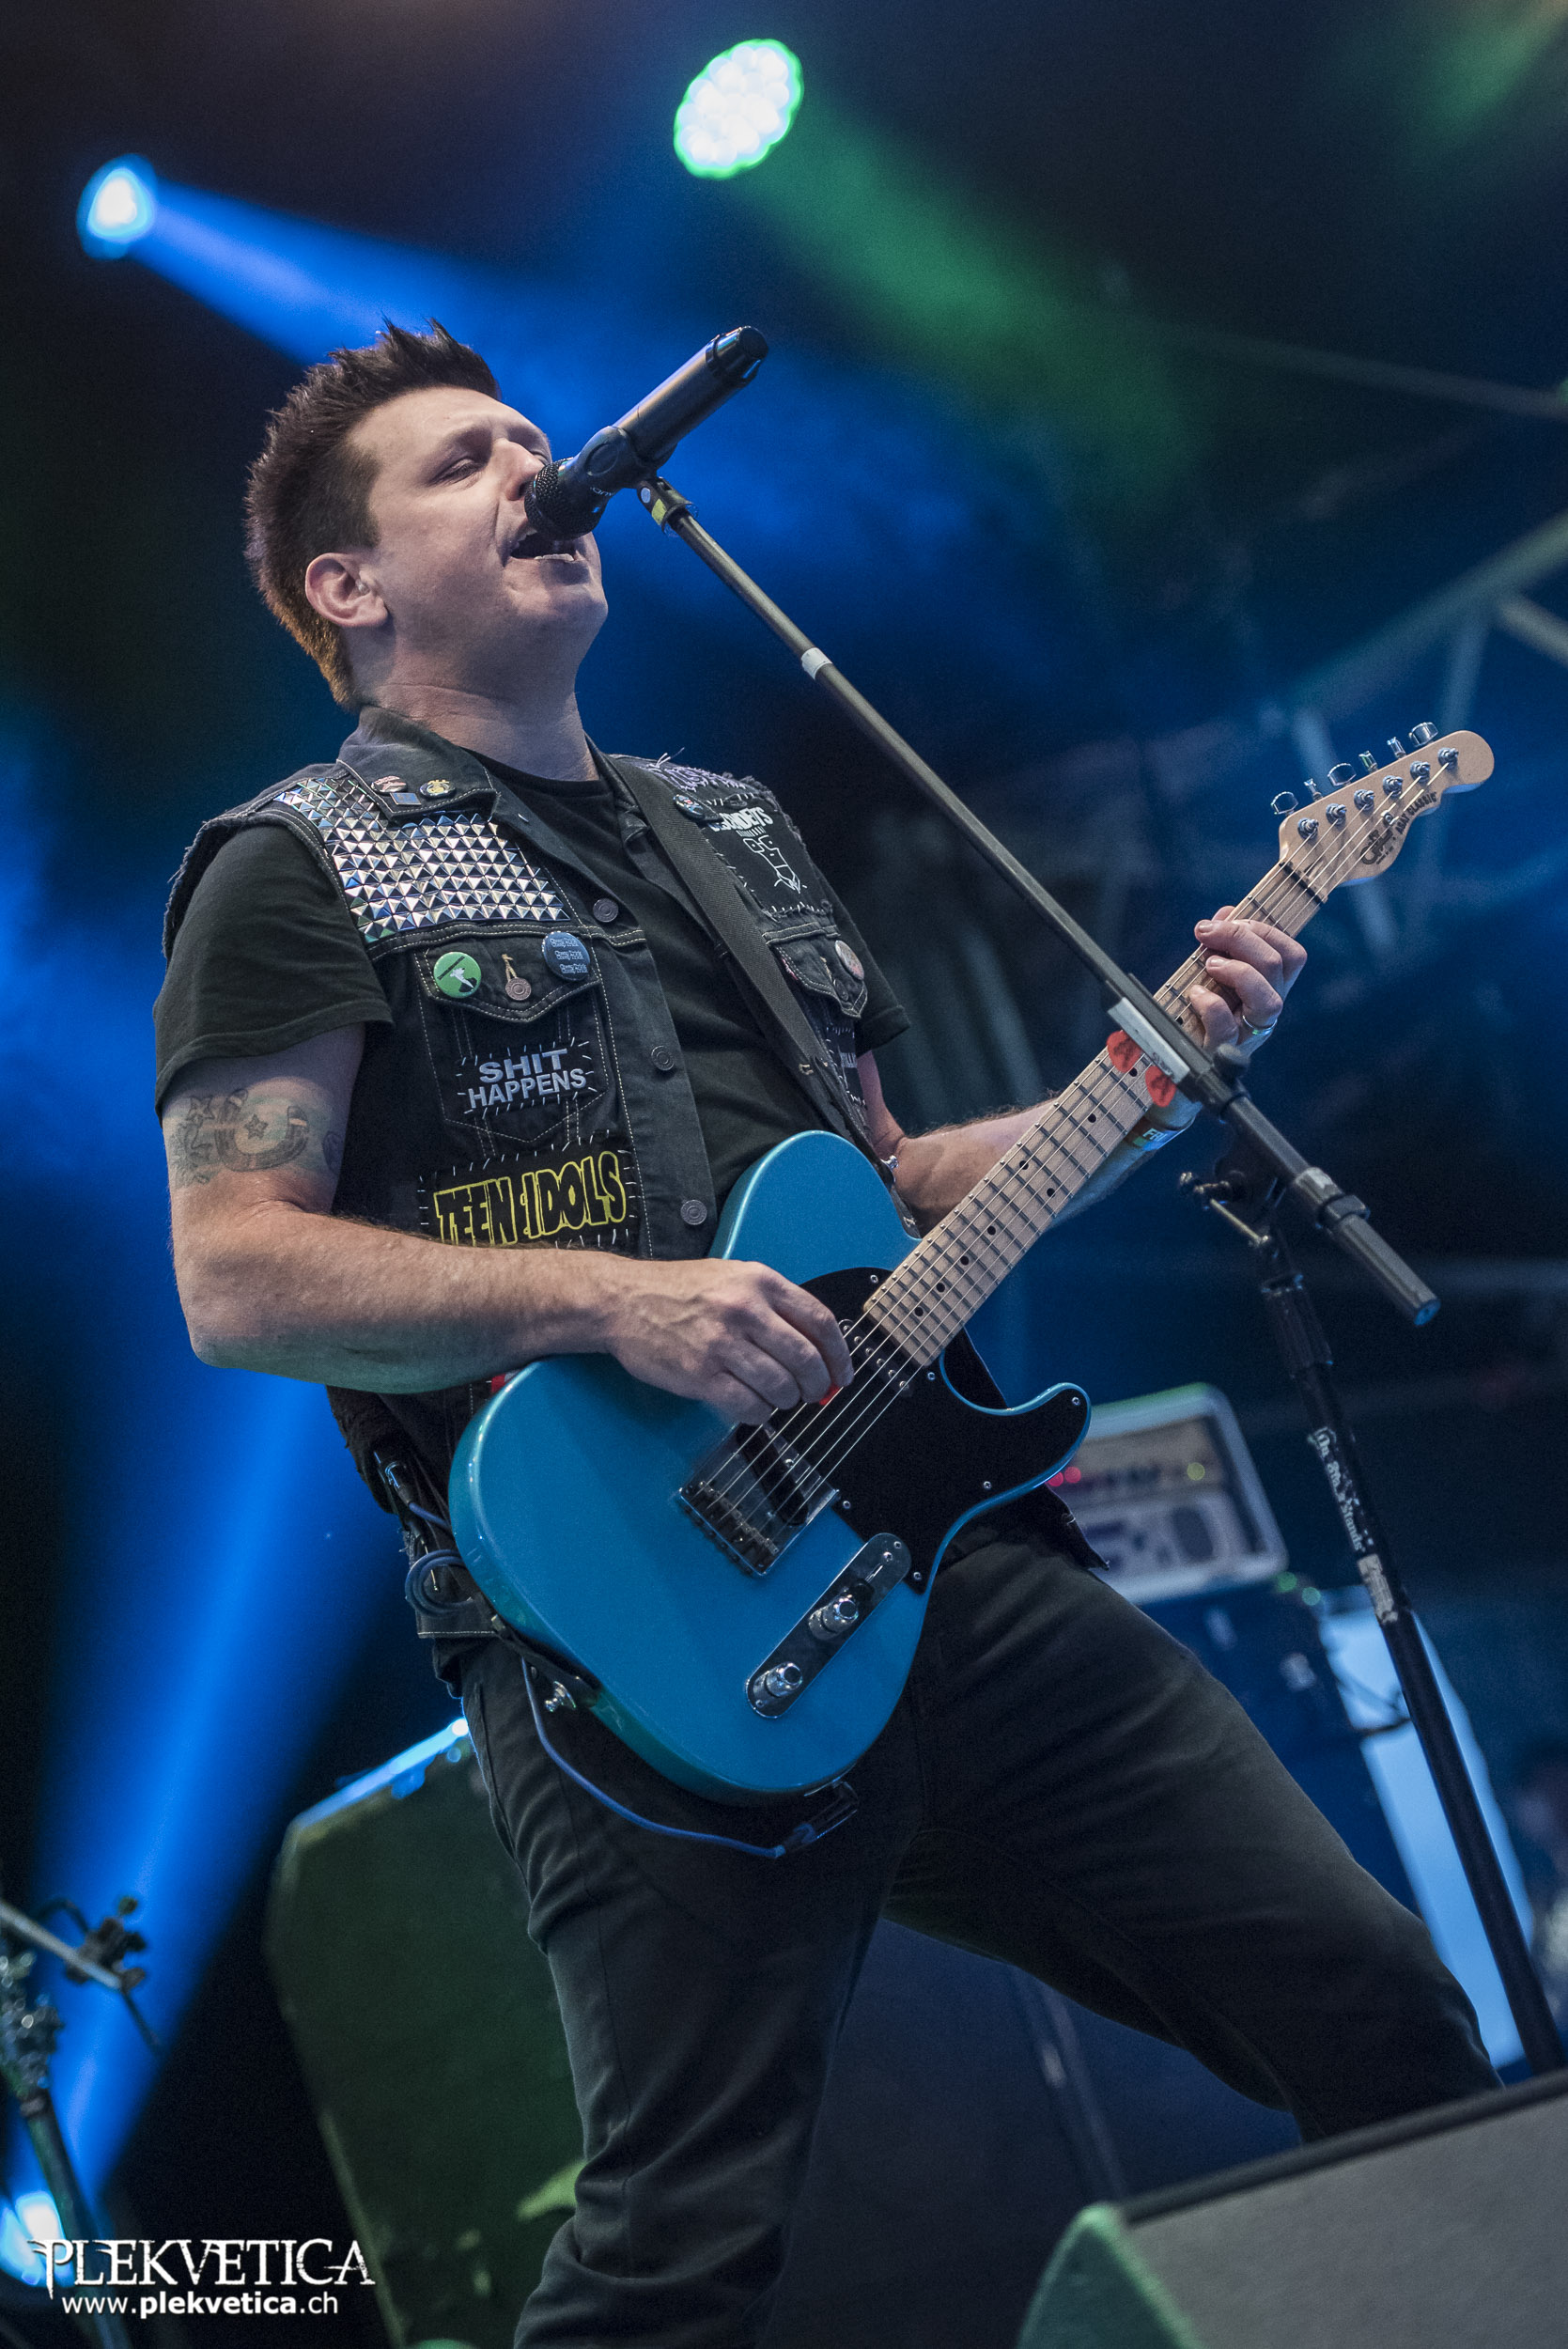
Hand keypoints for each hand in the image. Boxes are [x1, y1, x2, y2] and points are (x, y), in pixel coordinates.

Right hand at [600, 1258, 852, 1425]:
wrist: (623, 1301)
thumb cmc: (679, 1290)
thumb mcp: (733, 1278)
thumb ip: (774, 1306)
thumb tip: (816, 1348)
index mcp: (760, 1281)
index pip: (820, 1322)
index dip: (839, 1355)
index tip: (842, 1374)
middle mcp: (745, 1309)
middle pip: (806, 1359)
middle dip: (816, 1385)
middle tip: (812, 1394)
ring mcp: (722, 1343)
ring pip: (780, 1387)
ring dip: (786, 1401)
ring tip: (777, 1398)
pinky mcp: (700, 1374)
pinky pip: (748, 1407)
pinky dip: (759, 1413)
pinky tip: (752, 1406)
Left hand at [1190, 910, 1305, 1054]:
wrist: (1174, 1061)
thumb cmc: (1195, 1015)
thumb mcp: (1211, 975)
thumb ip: (1221, 945)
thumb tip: (1225, 913)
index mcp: (1269, 990)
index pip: (1292, 955)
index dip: (1266, 931)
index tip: (1229, 921)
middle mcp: (1265, 1013)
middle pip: (1278, 967)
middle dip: (1242, 938)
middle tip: (1207, 933)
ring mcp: (1247, 1035)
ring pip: (1268, 1001)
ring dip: (1237, 971)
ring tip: (1209, 965)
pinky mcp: (1222, 1051)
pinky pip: (1226, 1026)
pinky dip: (1210, 1004)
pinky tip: (1195, 994)